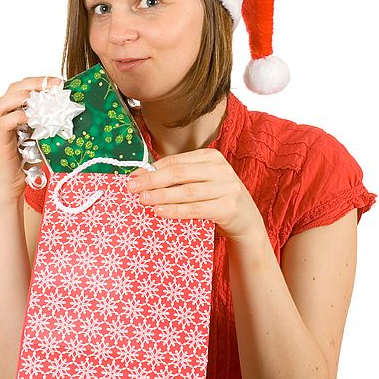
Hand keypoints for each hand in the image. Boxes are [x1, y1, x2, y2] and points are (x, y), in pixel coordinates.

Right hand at [0, 76, 62, 202]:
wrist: (12, 185)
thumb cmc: (27, 160)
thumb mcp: (42, 135)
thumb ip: (49, 121)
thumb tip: (70, 109)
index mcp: (10, 111)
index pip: (22, 86)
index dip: (40, 81)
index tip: (59, 81)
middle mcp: (0, 116)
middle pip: (13, 88)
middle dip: (36, 83)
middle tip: (55, 85)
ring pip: (3, 101)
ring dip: (26, 96)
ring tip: (44, 97)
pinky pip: (5, 122)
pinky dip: (20, 117)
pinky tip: (34, 118)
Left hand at [127, 148, 265, 241]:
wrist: (246, 221)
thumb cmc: (217, 199)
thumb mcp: (203, 182)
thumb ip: (180, 178)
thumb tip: (143, 177)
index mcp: (212, 157)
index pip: (176, 161)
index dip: (152, 168)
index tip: (133, 176)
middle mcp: (221, 169)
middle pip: (179, 173)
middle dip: (152, 180)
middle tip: (132, 188)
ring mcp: (227, 187)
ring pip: (187, 191)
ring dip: (162, 195)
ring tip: (142, 200)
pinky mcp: (229, 207)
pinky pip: (196, 209)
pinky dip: (175, 210)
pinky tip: (159, 212)